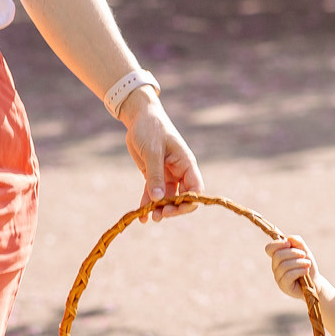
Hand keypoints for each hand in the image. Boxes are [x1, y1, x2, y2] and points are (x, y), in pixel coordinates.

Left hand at [121, 88, 202, 220]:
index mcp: (186, 164)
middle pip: (182, 198)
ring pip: (166, 198)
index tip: (173, 209)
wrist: (139, 117)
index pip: (195, 189)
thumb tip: (158, 199)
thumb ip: (155, 176)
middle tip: (159, 215)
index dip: (188, 203)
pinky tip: (141, 216)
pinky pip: (152, 193)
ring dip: (159, 209)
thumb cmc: (151, 129)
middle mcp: (179, 172)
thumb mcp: (153, 152)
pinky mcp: (153, 175)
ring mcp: (166, 175)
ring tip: (149, 217)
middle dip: (173, 209)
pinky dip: (147, 204)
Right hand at [267, 236, 322, 301]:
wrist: (315, 282)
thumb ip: (298, 242)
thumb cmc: (307, 266)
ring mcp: (278, 277)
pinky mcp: (284, 286)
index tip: (289, 244)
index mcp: (278, 257)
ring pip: (284, 266)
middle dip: (293, 253)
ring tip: (308, 264)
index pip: (269, 248)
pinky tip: (306, 271)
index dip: (277, 244)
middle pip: (278, 256)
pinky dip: (299, 271)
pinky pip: (288, 275)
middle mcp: (275, 267)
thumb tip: (289, 238)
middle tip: (304, 254)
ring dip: (299, 262)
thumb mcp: (304, 251)